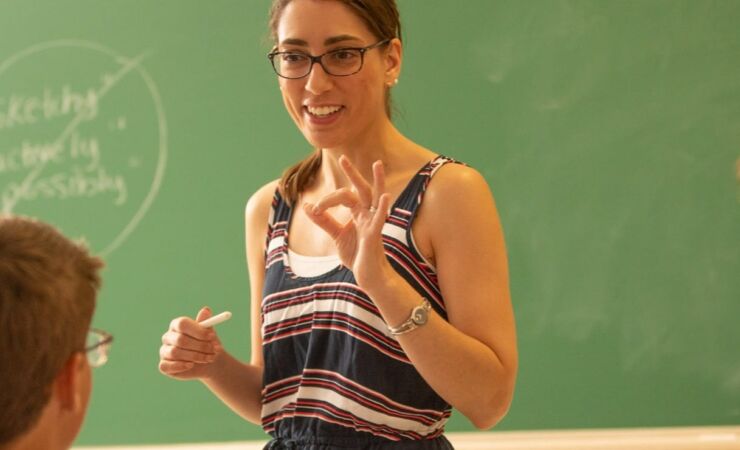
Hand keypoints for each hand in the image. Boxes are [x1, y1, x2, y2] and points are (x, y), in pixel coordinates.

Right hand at [159, 307, 222, 380]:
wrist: (208, 361)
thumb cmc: (207, 343)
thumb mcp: (209, 333)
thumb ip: (206, 322)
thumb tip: (206, 310)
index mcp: (177, 324)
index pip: (182, 324)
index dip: (197, 331)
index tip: (212, 336)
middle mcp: (168, 336)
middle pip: (180, 340)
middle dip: (199, 346)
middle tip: (213, 349)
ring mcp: (164, 351)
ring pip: (175, 353)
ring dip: (195, 356)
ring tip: (209, 358)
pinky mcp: (163, 365)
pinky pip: (167, 366)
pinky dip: (181, 366)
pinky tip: (191, 365)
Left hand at [303, 155, 391, 285]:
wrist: (369, 277)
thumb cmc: (357, 255)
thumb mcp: (336, 236)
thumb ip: (324, 221)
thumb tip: (307, 206)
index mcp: (358, 213)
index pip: (344, 196)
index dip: (327, 200)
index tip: (315, 209)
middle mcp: (367, 214)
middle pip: (361, 189)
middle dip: (353, 173)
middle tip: (343, 158)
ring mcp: (373, 223)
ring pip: (375, 197)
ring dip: (377, 180)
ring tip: (378, 164)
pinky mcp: (375, 235)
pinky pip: (380, 219)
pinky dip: (383, 207)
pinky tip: (385, 196)